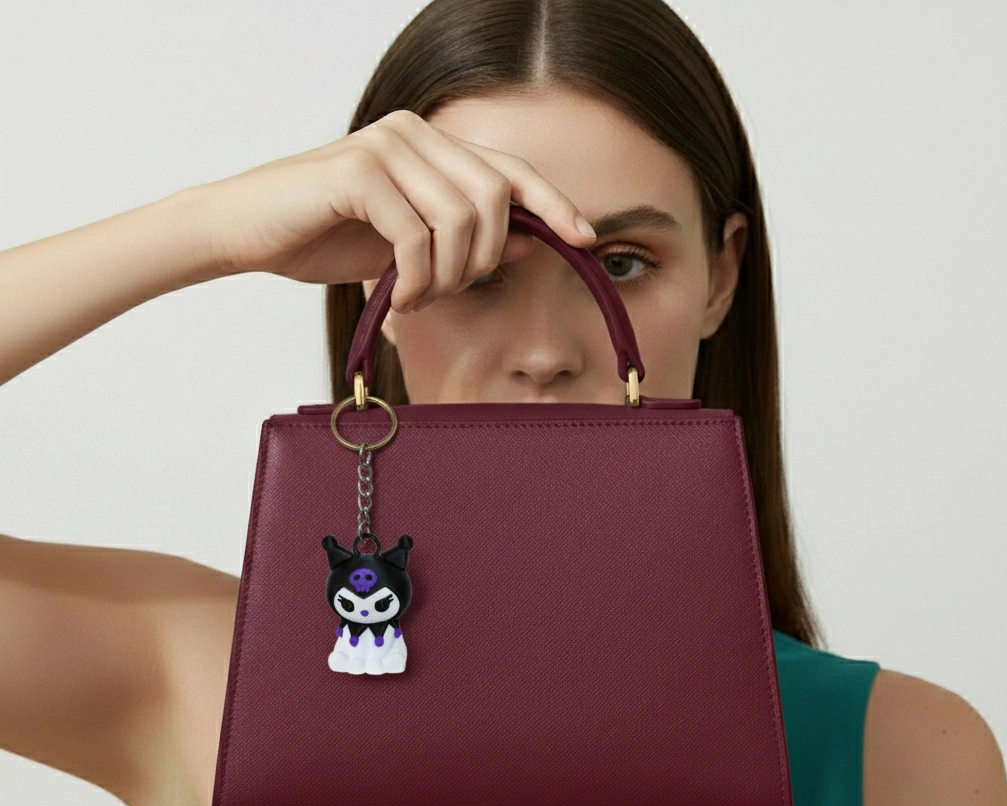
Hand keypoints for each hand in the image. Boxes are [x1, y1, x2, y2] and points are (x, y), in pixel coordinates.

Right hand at [191, 108, 596, 311]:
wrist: (246, 231)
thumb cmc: (324, 235)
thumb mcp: (407, 244)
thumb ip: (462, 238)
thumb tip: (532, 244)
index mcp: (430, 144)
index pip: (509, 172)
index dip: (554, 204)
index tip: (587, 239)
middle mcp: (414, 134)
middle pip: (496, 198)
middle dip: (484, 260)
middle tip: (445, 293)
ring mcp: (387, 146)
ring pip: (461, 219)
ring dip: (446, 276)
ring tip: (414, 298)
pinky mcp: (359, 171)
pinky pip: (416, 236)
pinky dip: (414, 280)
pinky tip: (394, 298)